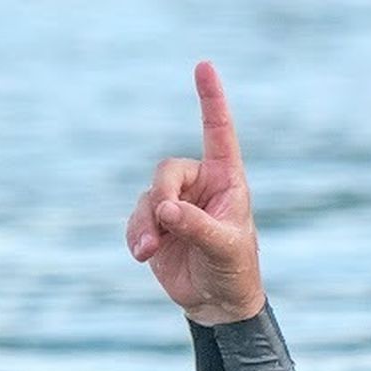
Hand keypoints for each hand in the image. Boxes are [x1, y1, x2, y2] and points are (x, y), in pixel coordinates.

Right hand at [127, 61, 265, 325]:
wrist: (217, 303)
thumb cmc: (234, 271)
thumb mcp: (224, 249)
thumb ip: (196, 226)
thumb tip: (165, 207)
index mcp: (228, 181)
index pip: (219, 133)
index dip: (211, 100)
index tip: (204, 66)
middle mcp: (200, 185)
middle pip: (167, 170)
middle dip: (160, 197)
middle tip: (164, 222)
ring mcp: (176, 203)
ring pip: (147, 197)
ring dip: (145, 223)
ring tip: (151, 250)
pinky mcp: (156, 223)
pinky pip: (136, 218)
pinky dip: (136, 235)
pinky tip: (144, 255)